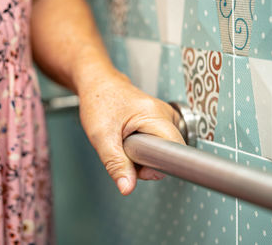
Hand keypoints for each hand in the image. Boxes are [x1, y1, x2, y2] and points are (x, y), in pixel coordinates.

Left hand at [78, 73, 184, 194]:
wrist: (98, 84)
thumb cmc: (99, 101)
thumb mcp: (101, 136)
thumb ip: (115, 164)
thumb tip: (127, 188)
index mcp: (155, 114)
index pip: (173, 151)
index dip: (156, 165)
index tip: (139, 167)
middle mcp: (166, 113)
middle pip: (169, 152)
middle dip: (147, 162)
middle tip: (125, 151)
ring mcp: (165, 115)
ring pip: (164, 149)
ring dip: (144, 155)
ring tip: (126, 142)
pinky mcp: (161, 119)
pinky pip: (160, 143)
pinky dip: (145, 148)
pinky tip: (132, 139)